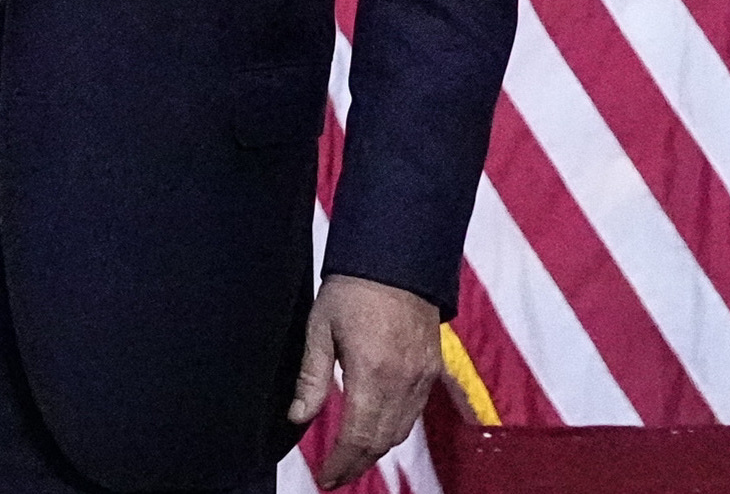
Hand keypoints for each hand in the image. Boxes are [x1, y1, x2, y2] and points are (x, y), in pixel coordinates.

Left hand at [286, 274, 440, 488]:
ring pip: (400, 431)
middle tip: (335, 475)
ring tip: (351, 458)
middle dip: (357, 464)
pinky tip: (375, 428)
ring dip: (375, 450)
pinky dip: (394, 429)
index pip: (357, 436)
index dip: (340, 464)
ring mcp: (422, 377)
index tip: (325, 478)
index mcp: (372, 372)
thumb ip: (311, 376)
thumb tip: (297, 416)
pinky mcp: (432, 369)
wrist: (397, 257)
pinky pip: (414, 413)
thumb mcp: (320, 326)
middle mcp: (403, 381)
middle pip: (381, 442)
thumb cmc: (352, 288)